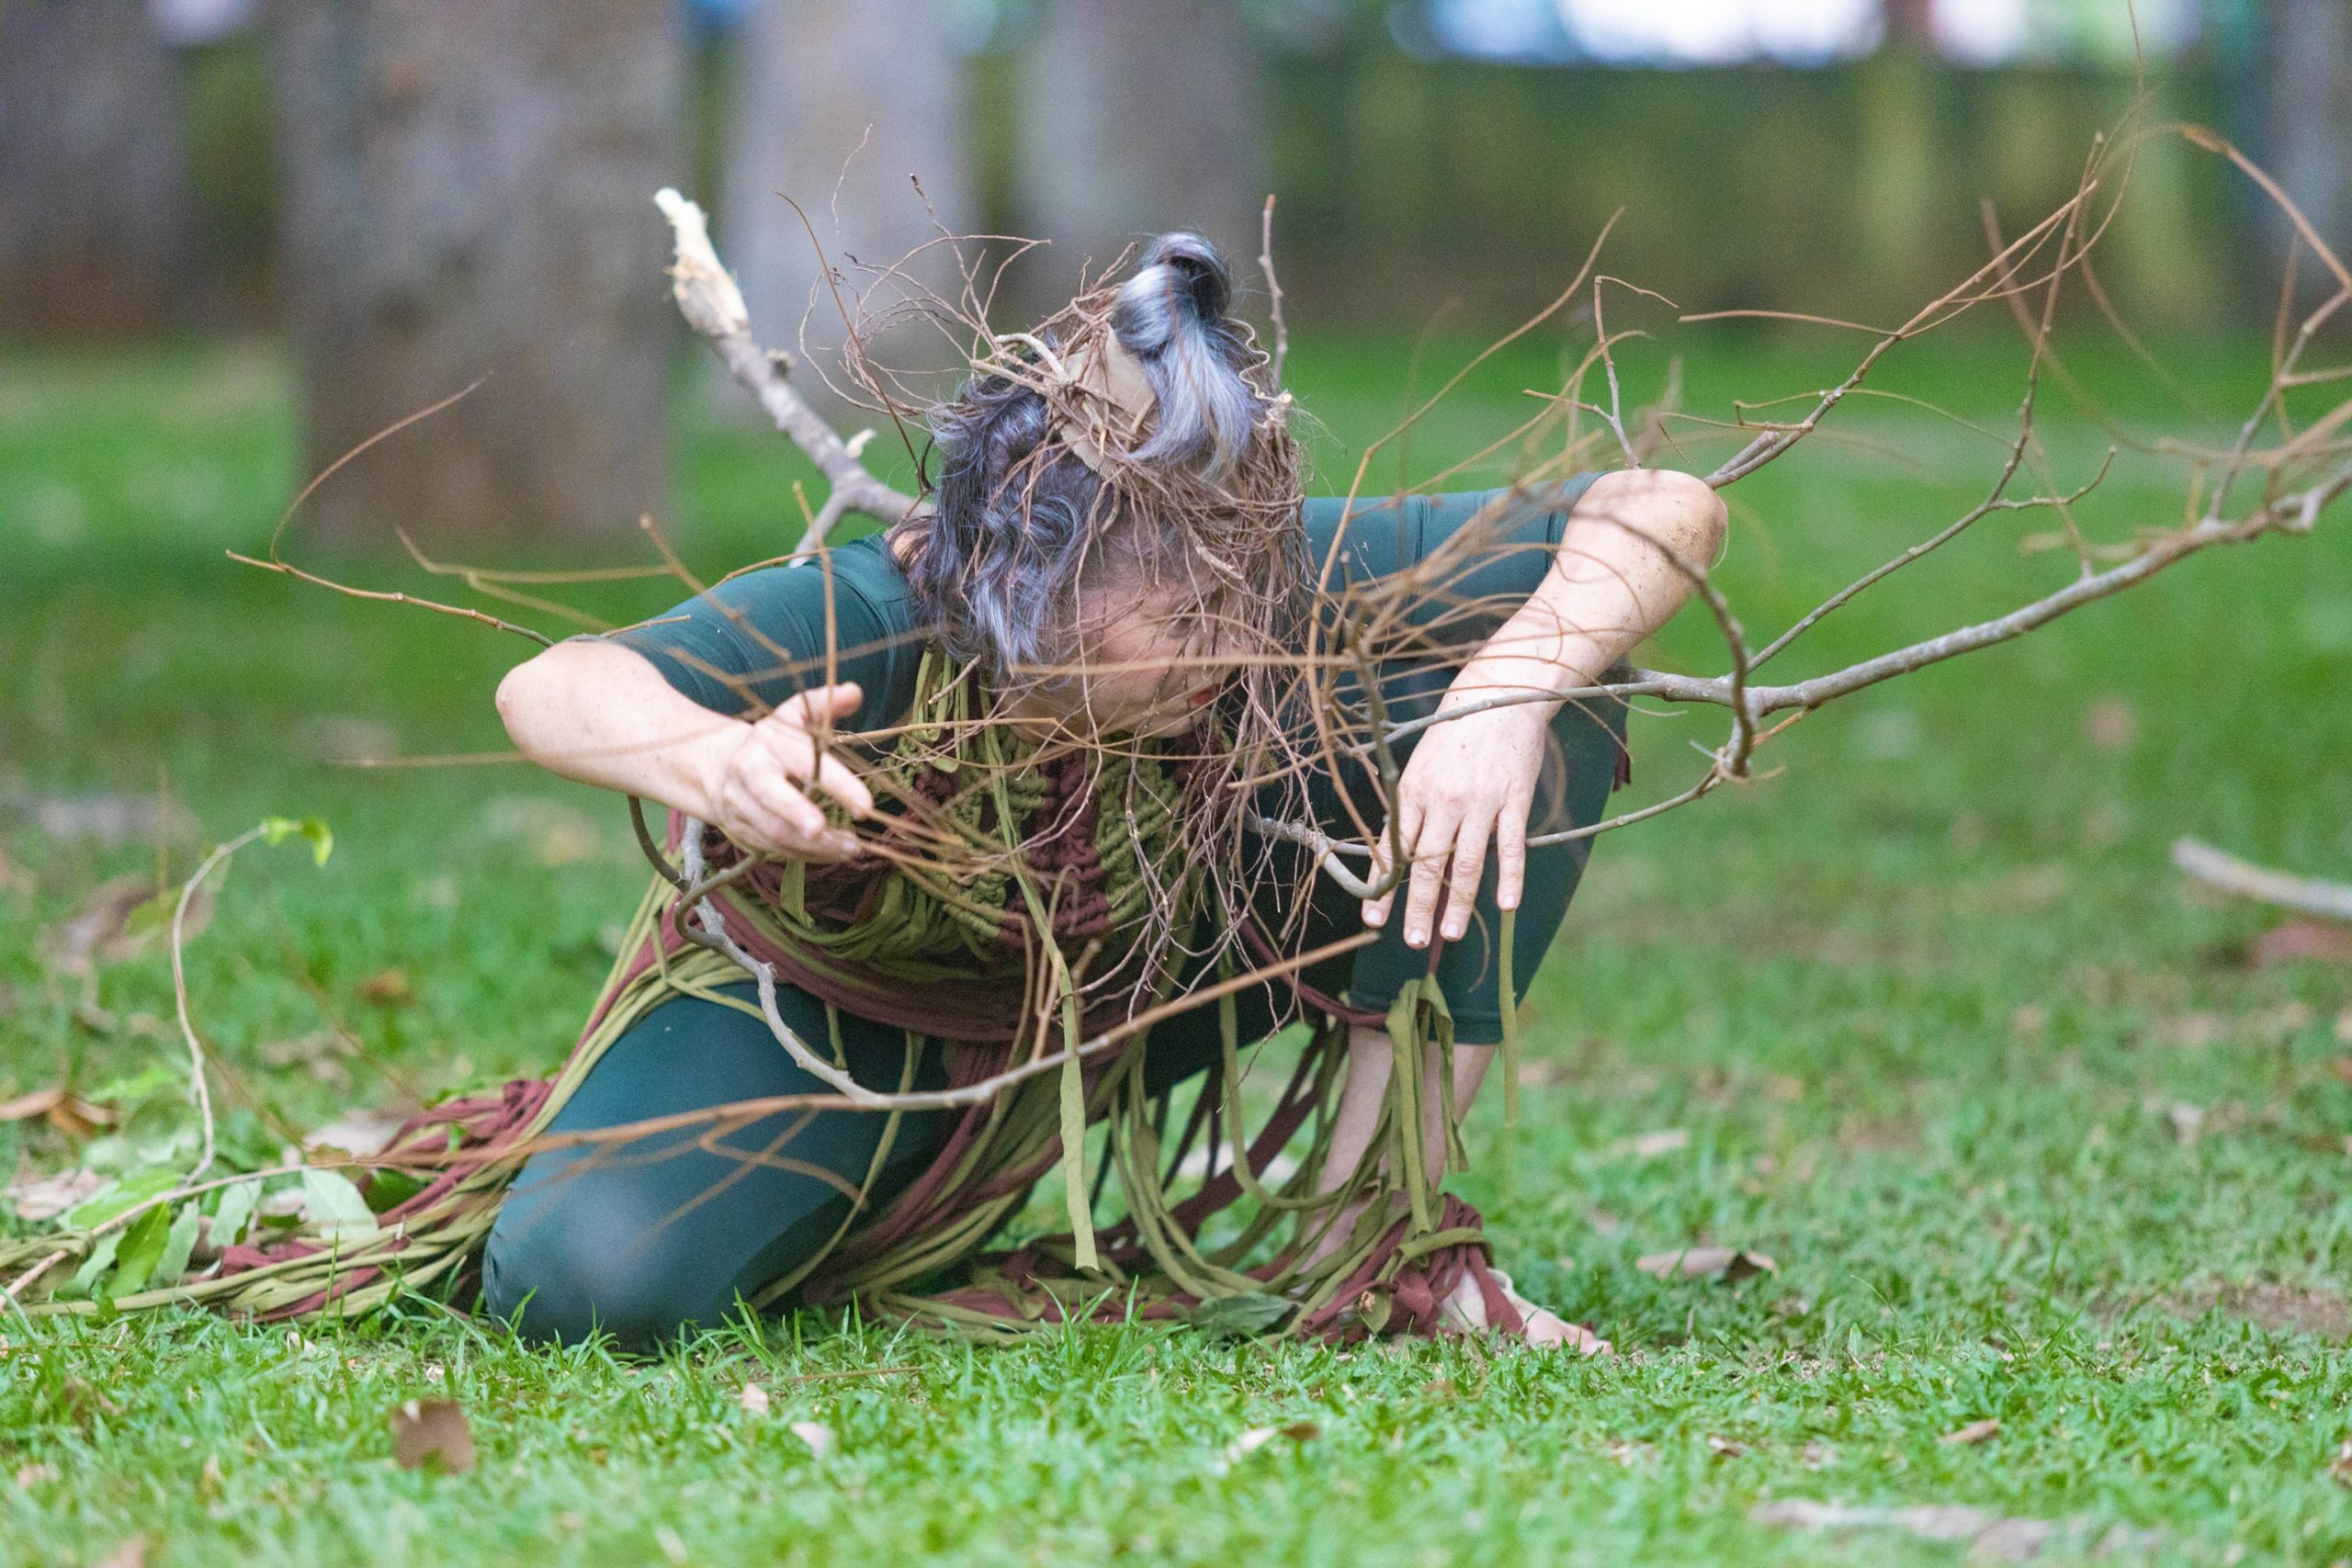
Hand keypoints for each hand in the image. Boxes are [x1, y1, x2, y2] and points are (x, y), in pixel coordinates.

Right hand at [694, 682, 873, 861]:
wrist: (715, 768)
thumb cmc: (769, 742)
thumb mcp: (791, 717)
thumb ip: (823, 704)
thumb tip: (855, 690)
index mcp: (767, 745)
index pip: (802, 762)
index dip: (834, 783)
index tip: (865, 804)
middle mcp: (751, 776)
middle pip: (772, 800)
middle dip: (799, 817)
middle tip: (828, 832)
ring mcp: (743, 807)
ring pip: (775, 832)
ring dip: (813, 847)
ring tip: (850, 849)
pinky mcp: (743, 832)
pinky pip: (775, 849)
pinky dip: (805, 856)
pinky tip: (833, 855)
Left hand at [1360, 698, 1550, 946]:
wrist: (1497, 696)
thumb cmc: (1452, 737)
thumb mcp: (1418, 768)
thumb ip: (1411, 811)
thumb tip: (1399, 858)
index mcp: (1412, 793)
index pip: (1394, 849)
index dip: (1384, 887)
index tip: (1373, 921)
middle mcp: (1443, 800)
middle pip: (1428, 864)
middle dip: (1418, 907)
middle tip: (1413, 942)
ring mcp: (1481, 802)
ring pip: (1467, 863)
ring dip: (1458, 903)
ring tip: (1449, 935)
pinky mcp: (1514, 800)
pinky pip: (1512, 846)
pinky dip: (1510, 878)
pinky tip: (1506, 906)